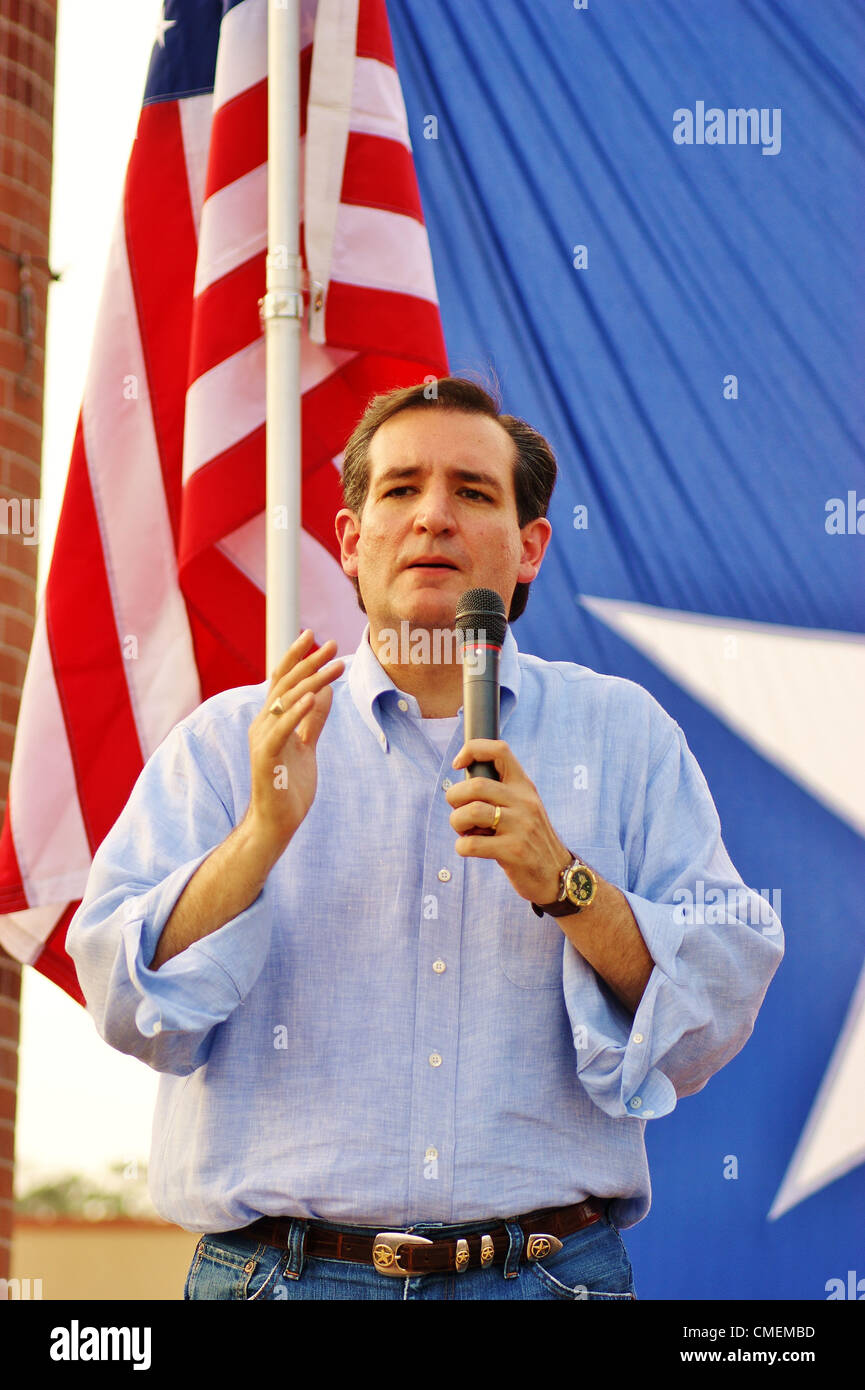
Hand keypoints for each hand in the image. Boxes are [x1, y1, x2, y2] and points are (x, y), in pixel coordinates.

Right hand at [244, 630, 343, 860]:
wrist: (276, 822)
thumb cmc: (290, 786)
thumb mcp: (307, 745)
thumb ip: (312, 720)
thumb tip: (323, 691)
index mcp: (271, 719)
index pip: (282, 680)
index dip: (296, 657)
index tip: (312, 635)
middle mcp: (263, 724)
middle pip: (285, 684)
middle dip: (308, 661)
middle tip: (332, 644)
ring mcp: (263, 739)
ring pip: (286, 701)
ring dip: (311, 680)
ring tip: (334, 665)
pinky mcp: (266, 757)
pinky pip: (281, 729)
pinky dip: (297, 711)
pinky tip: (313, 696)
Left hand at [446, 738, 571, 905]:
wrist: (557, 875)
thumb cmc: (530, 840)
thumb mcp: (524, 808)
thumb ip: (501, 794)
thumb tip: (460, 788)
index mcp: (524, 787)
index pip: (500, 750)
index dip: (472, 750)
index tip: (458, 765)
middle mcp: (524, 802)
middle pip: (475, 785)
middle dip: (454, 797)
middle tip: (459, 811)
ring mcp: (520, 827)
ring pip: (471, 812)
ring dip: (457, 822)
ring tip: (465, 832)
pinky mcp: (513, 852)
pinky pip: (471, 844)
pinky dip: (462, 847)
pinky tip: (469, 849)